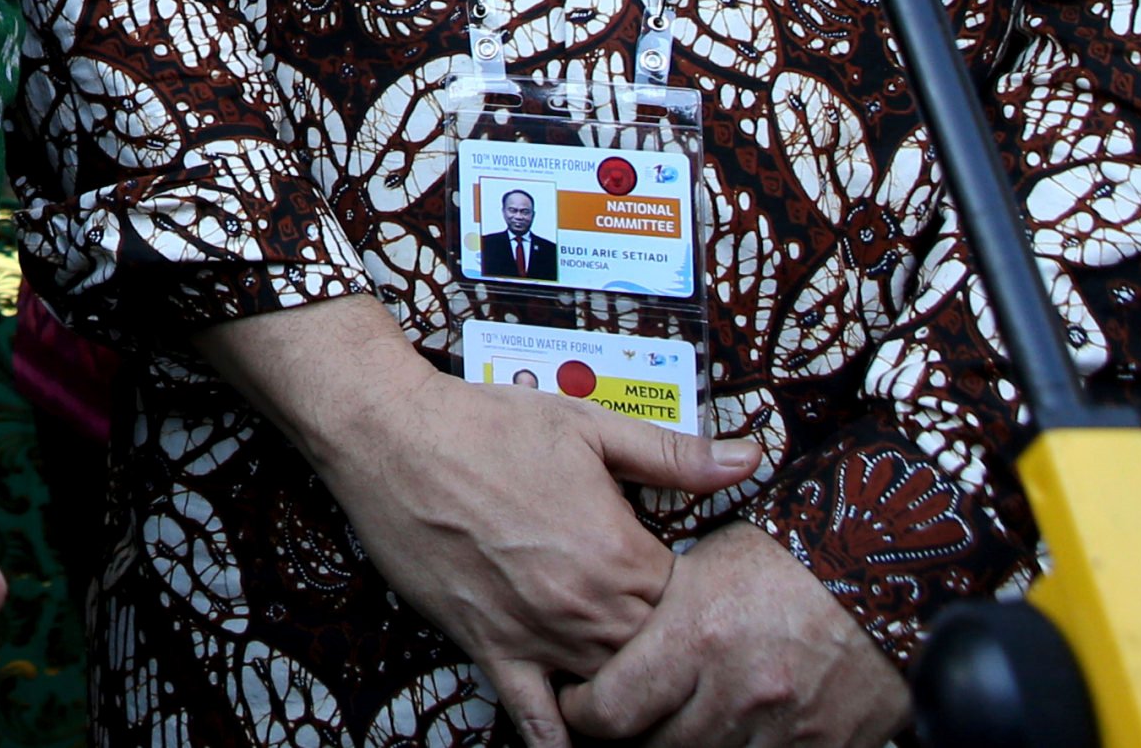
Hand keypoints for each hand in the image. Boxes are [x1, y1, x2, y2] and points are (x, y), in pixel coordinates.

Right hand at [305, 381, 761, 747]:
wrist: (391, 435)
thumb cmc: (486, 423)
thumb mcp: (589, 426)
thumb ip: (674, 454)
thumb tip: (750, 457)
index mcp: (621, 555)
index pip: (693, 609)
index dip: (698, 603)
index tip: (691, 590)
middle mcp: (586, 606)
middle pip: (657, 658)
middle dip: (667, 649)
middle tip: (666, 637)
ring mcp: (537, 634)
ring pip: (608, 692)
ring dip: (624, 688)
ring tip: (634, 682)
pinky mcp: (489, 647)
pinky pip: (533, 717)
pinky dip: (559, 739)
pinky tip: (577, 740)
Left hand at [556, 524, 906, 747]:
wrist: (882, 569)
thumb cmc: (784, 558)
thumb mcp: (699, 567)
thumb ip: (651, 615)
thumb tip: (598, 643)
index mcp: (697, 637)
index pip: (611, 710)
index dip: (584, 712)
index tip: (580, 703)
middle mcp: (739, 690)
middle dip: (631, 735)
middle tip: (625, 717)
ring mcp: (787, 727)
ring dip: (685, 745)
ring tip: (674, 724)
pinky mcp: (828, 747)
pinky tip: (730, 735)